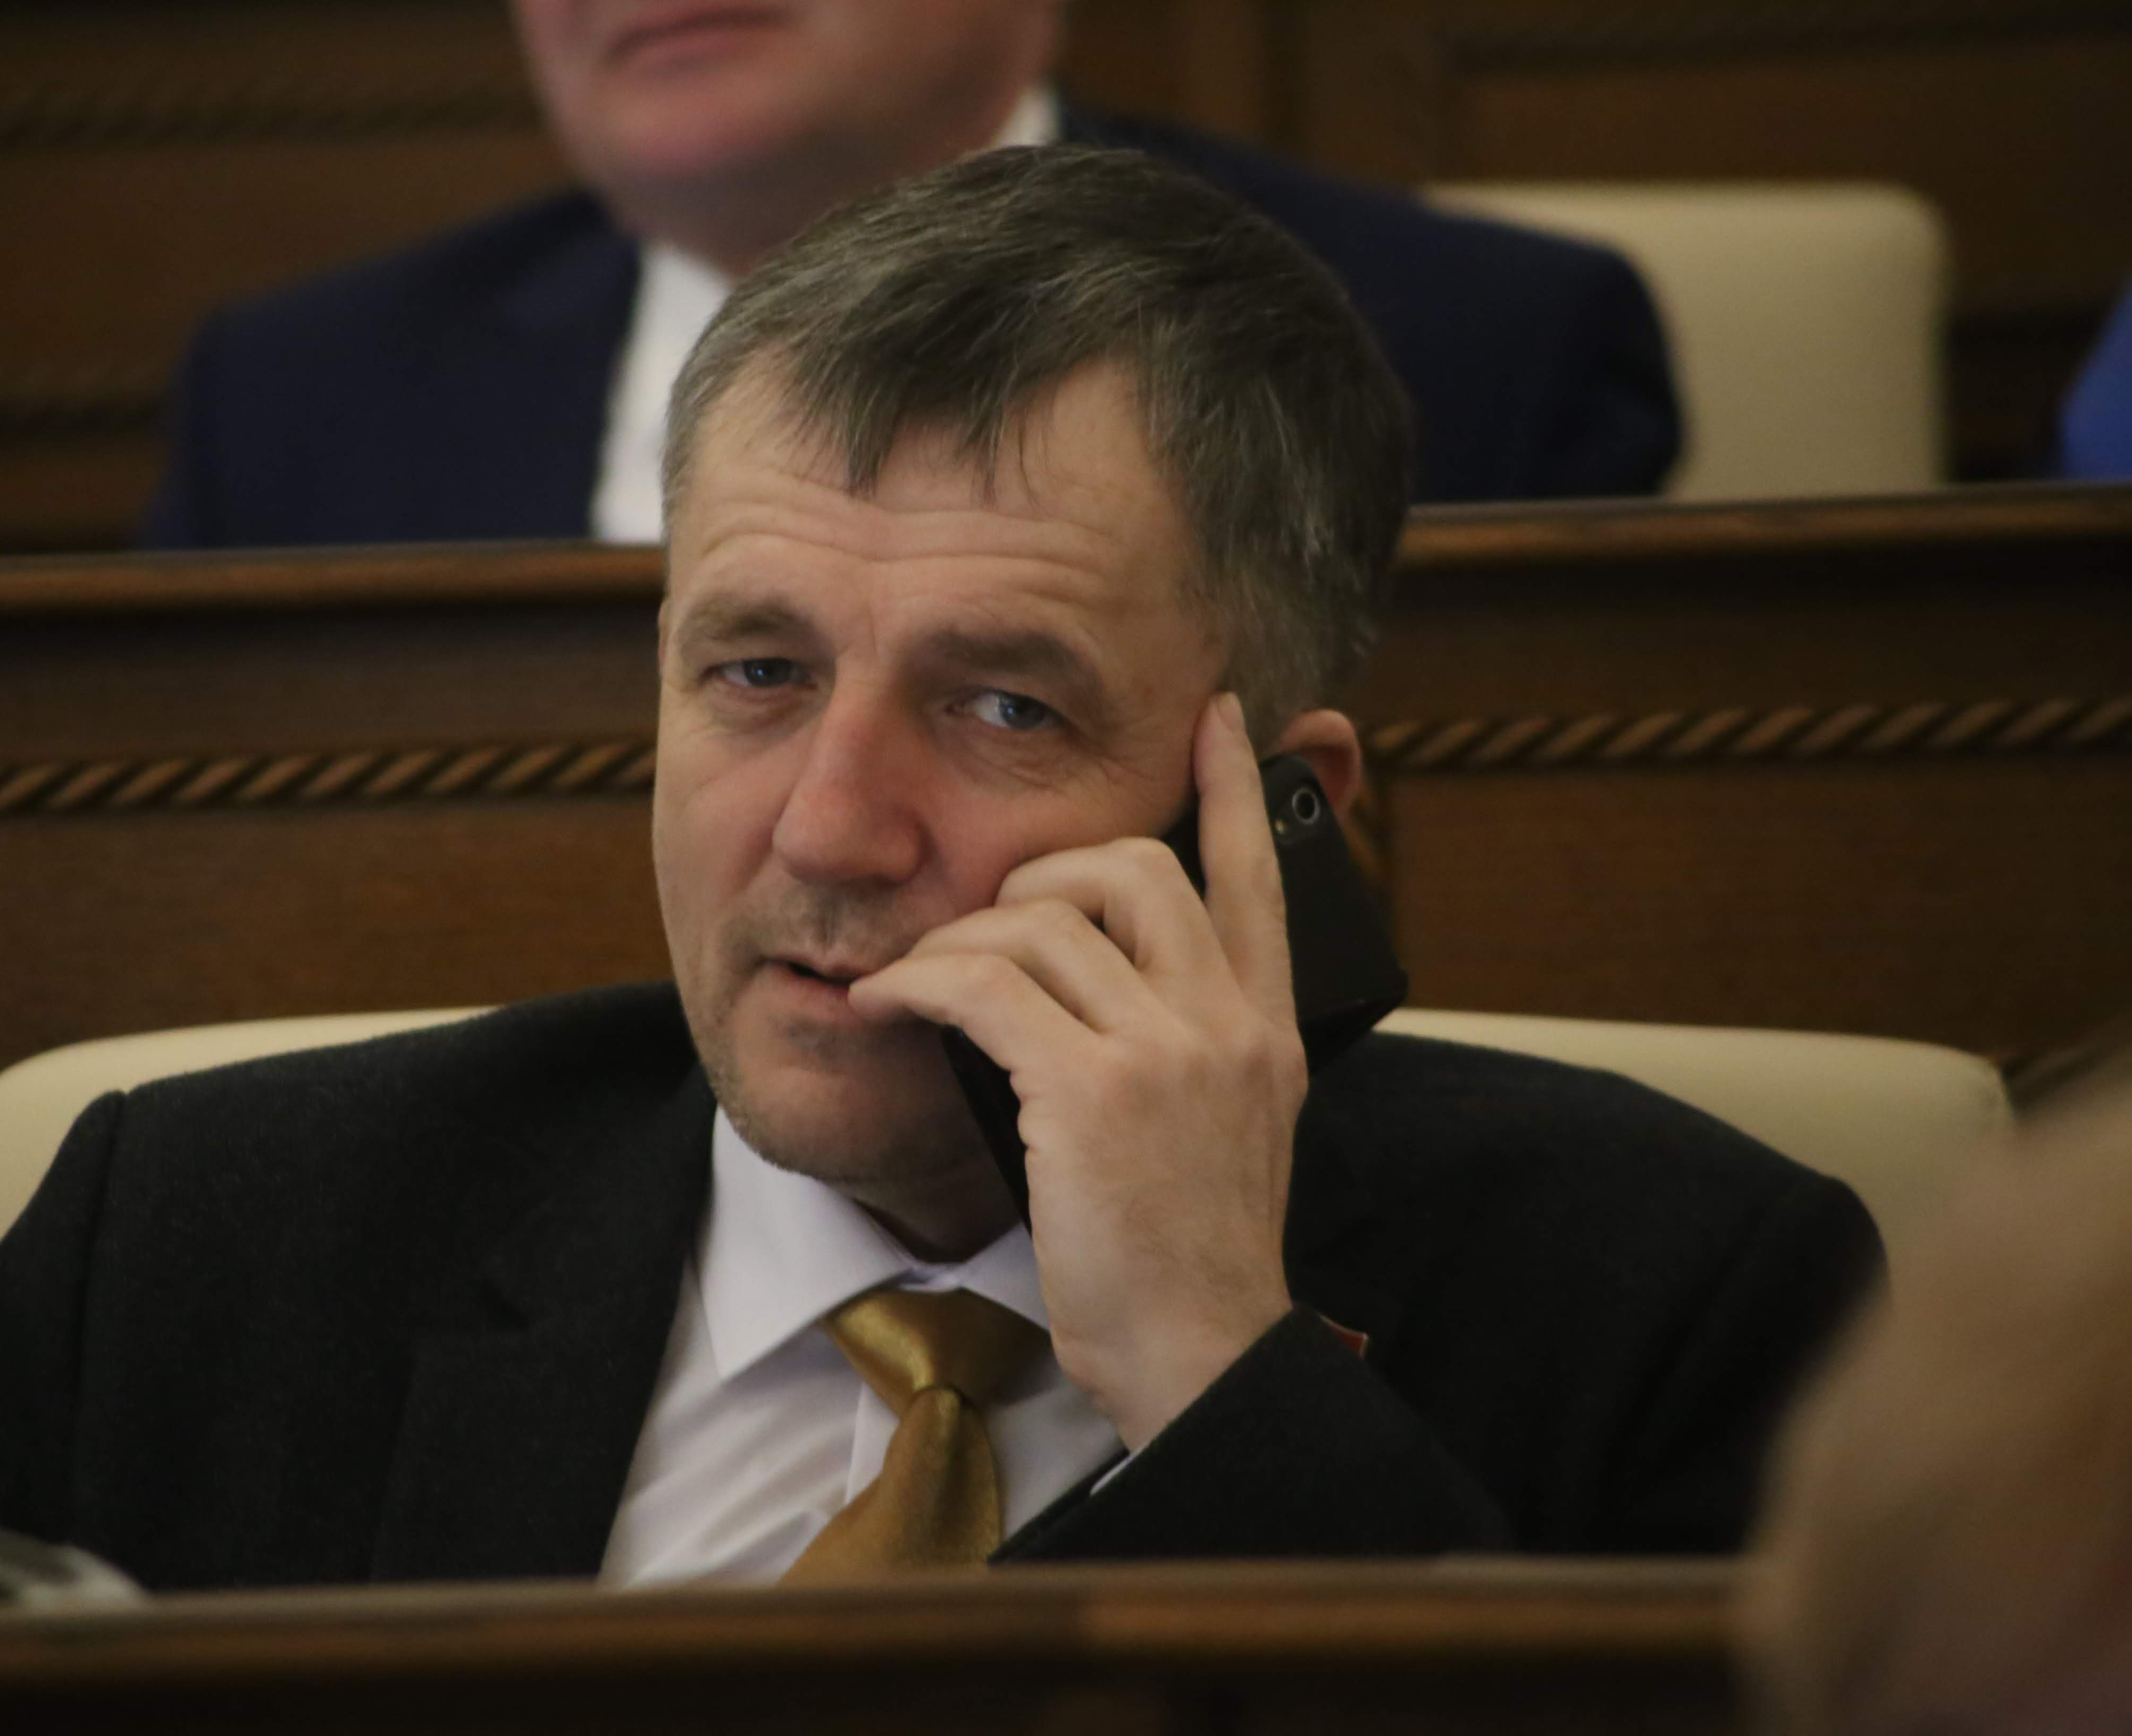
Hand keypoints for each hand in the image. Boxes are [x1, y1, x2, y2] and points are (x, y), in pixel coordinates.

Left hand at [848, 692, 1306, 1448]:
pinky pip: (984, 990)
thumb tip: (1110, 987)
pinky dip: (920, 985)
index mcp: (1267, 1030)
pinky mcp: (1095, 1094)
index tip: (1221, 713)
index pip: (1260, 875)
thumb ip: (1191, 1048)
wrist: (1203, 1352)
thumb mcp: (1224, 1131)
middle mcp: (1228, 1024)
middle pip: (1134, 868)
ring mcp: (1168, 1054)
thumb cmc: (1190, 1258)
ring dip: (957, 941)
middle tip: (989, 924)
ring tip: (913, 982)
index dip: (1236, 785)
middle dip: (1042, 874)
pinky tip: (884, 1005)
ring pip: (1044, 923)